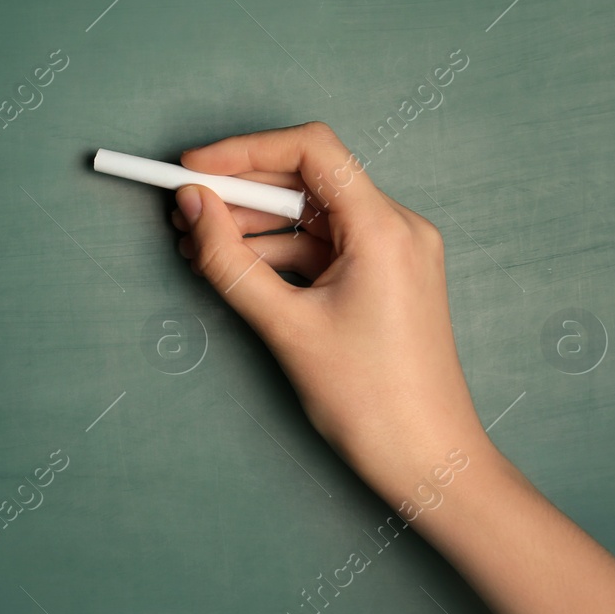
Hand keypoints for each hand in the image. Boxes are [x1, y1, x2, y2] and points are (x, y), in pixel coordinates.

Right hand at [170, 120, 488, 502]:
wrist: (430, 463)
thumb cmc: (372, 402)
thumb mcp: (285, 326)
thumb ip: (230, 259)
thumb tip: (192, 205)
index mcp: (384, 229)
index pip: (310, 150)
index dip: (243, 150)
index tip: (192, 167)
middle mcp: (397, 228)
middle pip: (307, 176)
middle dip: (239, 189)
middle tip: (184, 209)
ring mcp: (394, 252)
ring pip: (311, 213)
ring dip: (253, 223)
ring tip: (198, 246)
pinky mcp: (384, 277)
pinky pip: (323, 244)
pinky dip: (278, 251)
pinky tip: (234, 269)